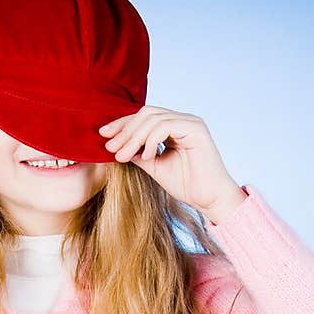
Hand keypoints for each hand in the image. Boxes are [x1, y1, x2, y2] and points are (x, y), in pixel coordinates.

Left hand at [98, 105, 244, 221]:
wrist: (210, 200)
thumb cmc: (187, 186)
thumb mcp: (155, 167)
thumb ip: (138, 153)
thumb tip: (116, 145)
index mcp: (174, 126)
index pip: (144, 117)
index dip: (122, 125)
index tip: (104, 136)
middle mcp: (182, 120)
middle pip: (146, 113)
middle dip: (125, 130)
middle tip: (111, 148)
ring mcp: (190, 122)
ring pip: (153, 118)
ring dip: (134, 137)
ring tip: (123, 156)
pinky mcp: (196, 129)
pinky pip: (165, 126)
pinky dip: (151, 140)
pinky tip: (146, 156)